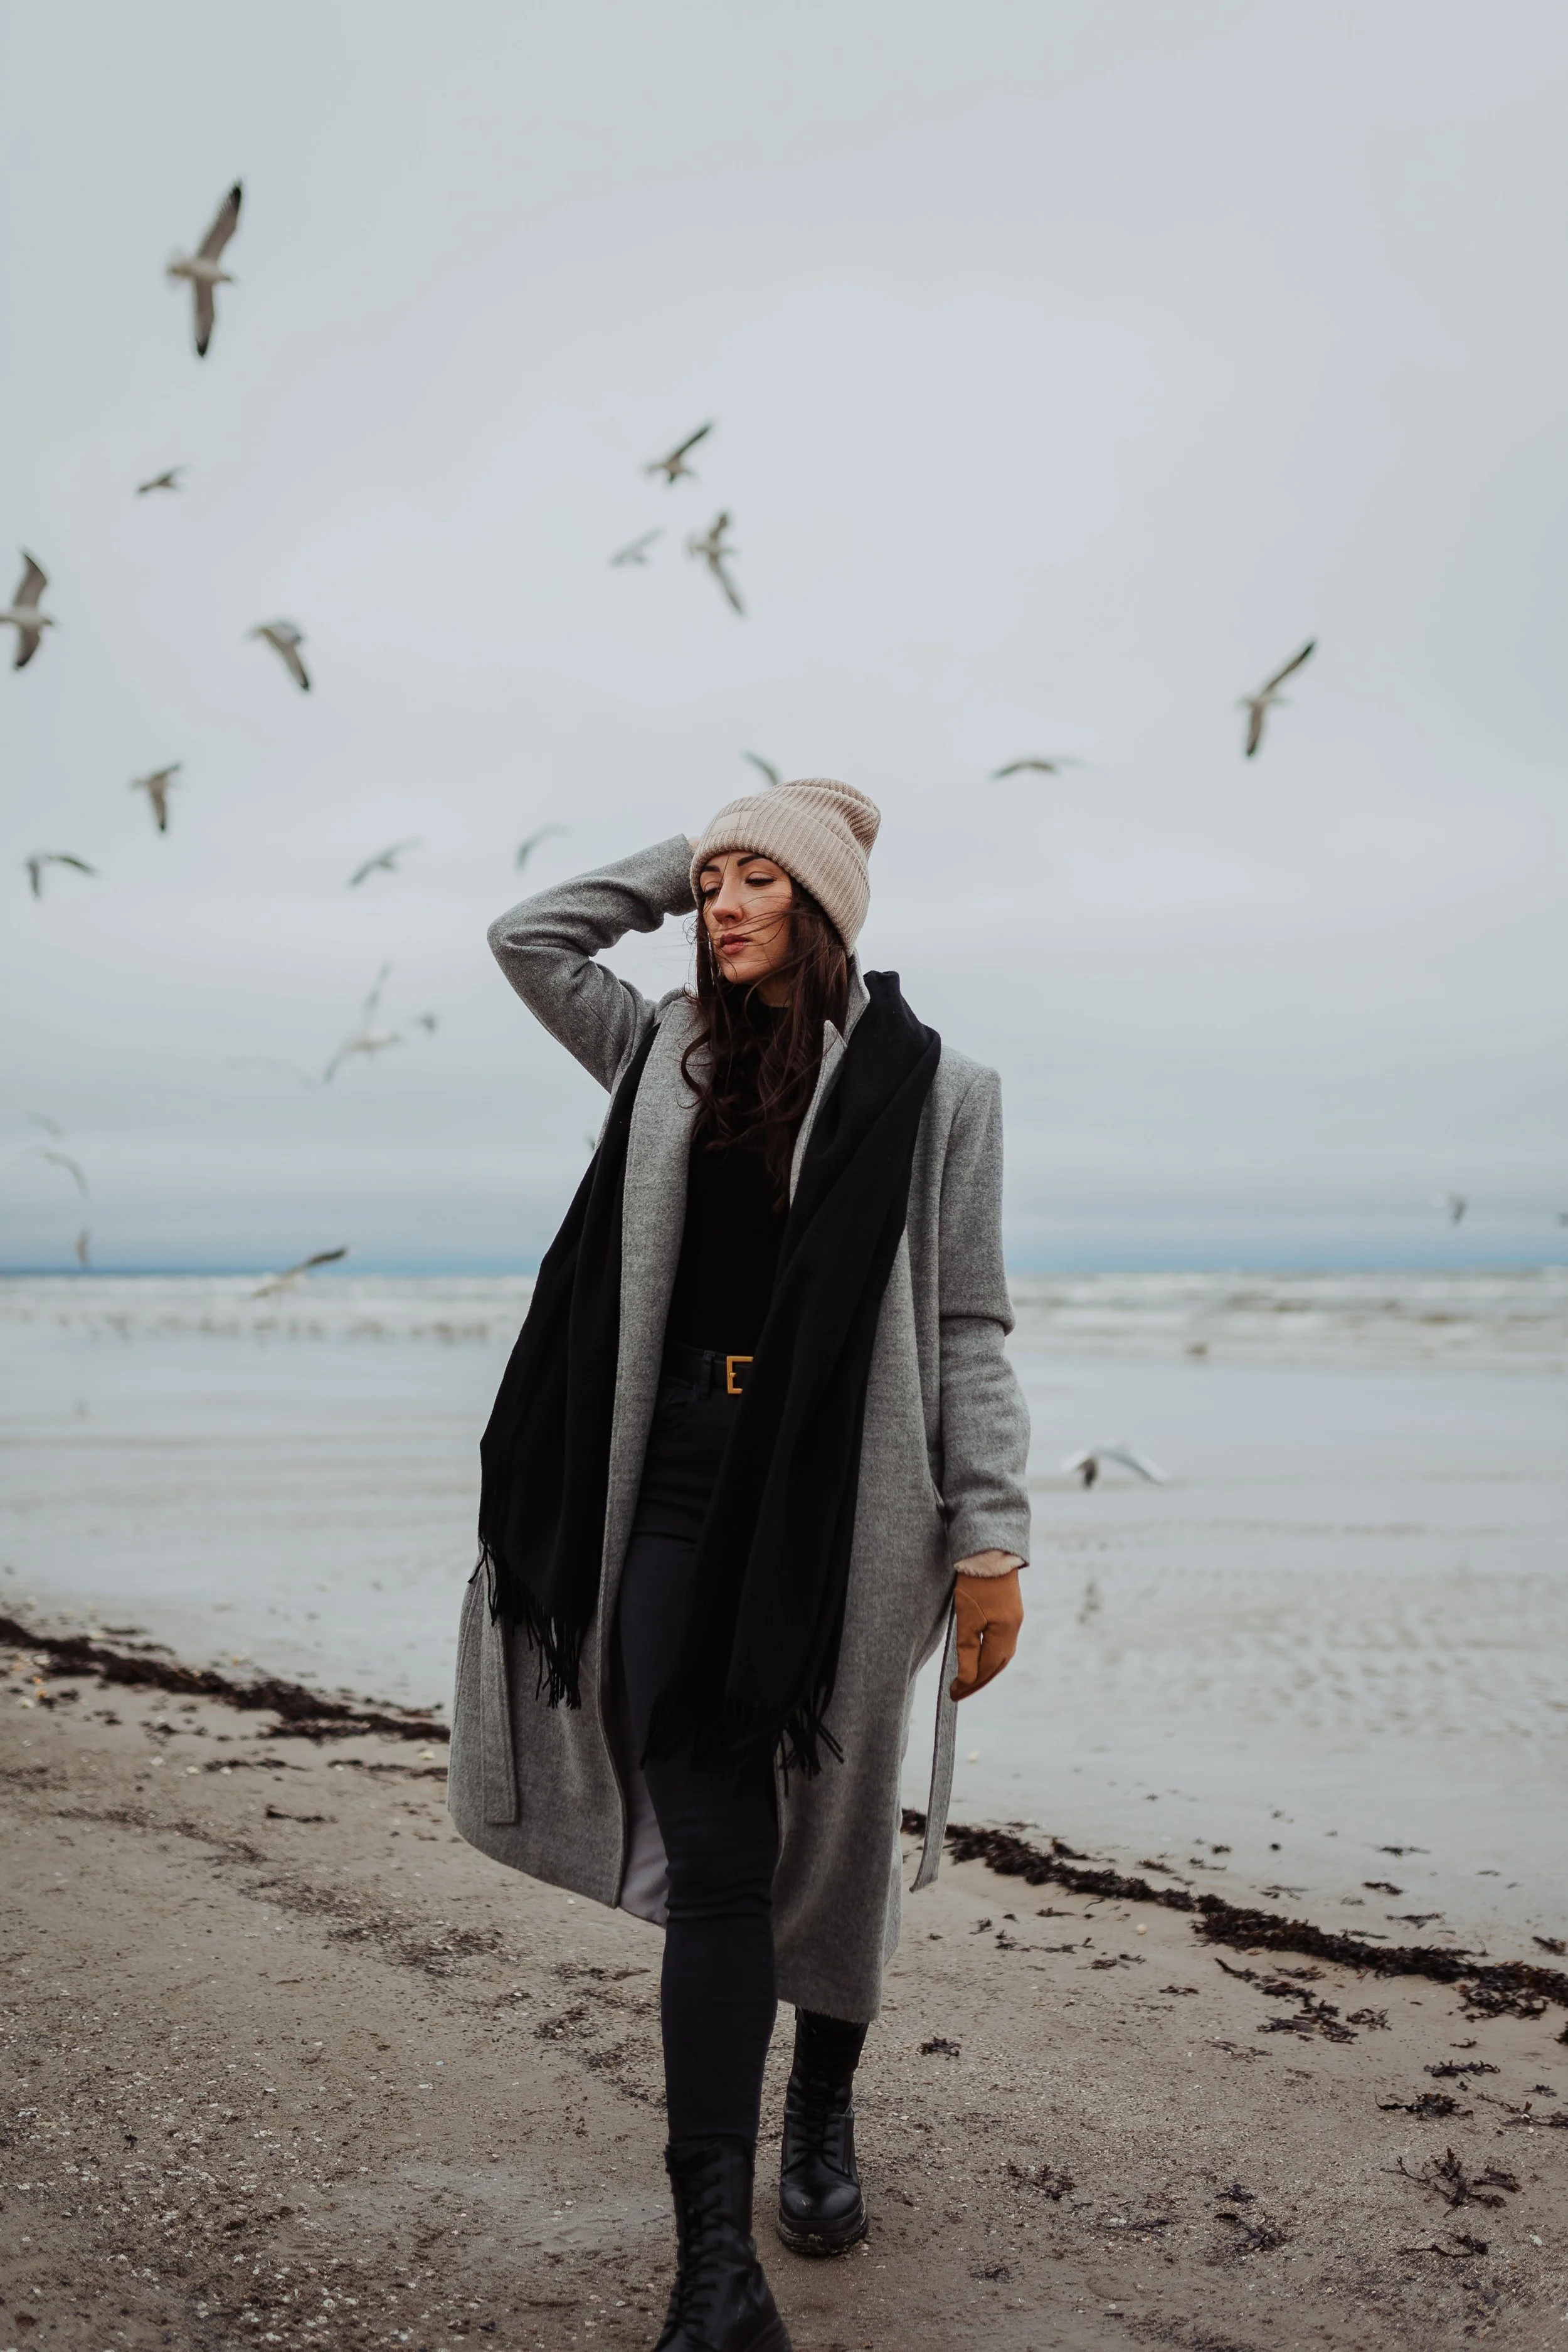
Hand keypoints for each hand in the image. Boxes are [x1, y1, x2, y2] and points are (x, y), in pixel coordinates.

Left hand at [950, 1563, 1023, 1701]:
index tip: (953, 1693)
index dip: (971, 1683)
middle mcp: (1014, 1628)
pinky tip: (980, 1654)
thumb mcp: (966, 1618)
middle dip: (979, 1679)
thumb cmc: (975, 1583)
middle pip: (997, 1664)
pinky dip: (989, 1652)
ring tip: (967, 1678)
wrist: (989, 1551)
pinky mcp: (1010, 1611)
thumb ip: (967, 1650)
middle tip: (959, 1691)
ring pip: (1001, 1653)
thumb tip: (967, 1679)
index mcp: (1005, 1632)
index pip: (988, 1667)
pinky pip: (1001, 1640)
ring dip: (985, 1667)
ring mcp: (1014, 1619)